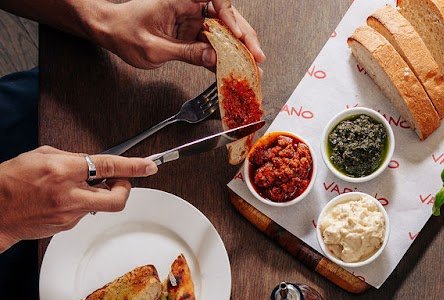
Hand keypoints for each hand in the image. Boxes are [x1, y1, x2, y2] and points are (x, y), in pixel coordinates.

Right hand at [0, 148, 156, 250]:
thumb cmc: (11, 180)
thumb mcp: (41, 156)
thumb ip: (71, 159)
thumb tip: (92, 164)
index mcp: (63, 171)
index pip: (108, 167)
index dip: (133, 167)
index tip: (148, 166)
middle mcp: (69, 195)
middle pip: (117, 199)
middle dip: (125, 189)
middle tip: (121, 182)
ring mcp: (70, 215)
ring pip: (99, 206)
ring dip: (96, 195)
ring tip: (75, 186)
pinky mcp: (67, 226)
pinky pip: (83, 213)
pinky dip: (79, 204)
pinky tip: (61, 199)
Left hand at [99, 0, 264, 69]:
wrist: (111, 32)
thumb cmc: (125, 31)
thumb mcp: (155, 47)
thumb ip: (186, 53)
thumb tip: (213, 58)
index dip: (228, 15)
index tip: (234, 33)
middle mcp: (190, 7)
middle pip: (225, 18)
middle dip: (244, 37)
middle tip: (257, 56)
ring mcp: (193, 23)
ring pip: (224, 34)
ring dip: (240, 52)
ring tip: (253, 68)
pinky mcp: (192, 38)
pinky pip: (214, 48)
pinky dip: (226, 61)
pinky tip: (237, 71)